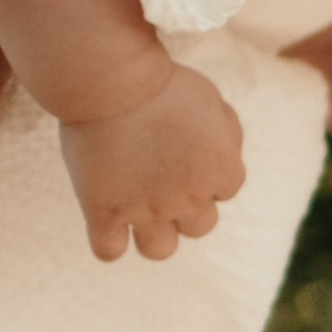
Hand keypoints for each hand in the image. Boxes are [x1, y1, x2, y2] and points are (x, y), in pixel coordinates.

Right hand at [60, 65, 246, 262]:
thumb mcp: (211, 99)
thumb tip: (227, 157)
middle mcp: (188, 197)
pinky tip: (104, 219)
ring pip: (160, 250)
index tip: (181, 150)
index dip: (205, 172)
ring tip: (136, 209)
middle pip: (200, 226)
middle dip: (185, 205)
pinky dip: (108, 242)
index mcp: (220, 170)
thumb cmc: (162, 82)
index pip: (226, 191)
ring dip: (154, 234)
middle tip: (158, 175)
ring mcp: (146, 208)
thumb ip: (227, 132)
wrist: (113, 80)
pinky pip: (108, 251)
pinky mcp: (104, 211)